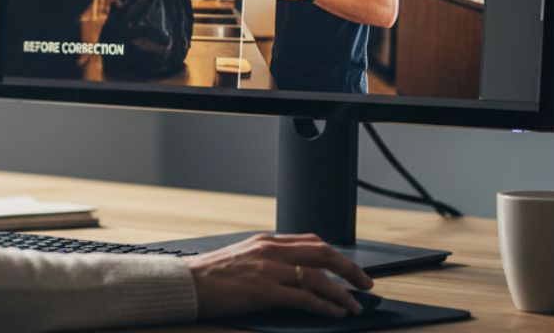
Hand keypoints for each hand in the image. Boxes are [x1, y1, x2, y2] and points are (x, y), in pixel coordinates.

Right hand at [184, 233, 372, 319]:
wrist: (188, 283)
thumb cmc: (211, 276)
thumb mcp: (242, 257)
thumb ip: (267, 259)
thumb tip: (293, 272)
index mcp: (266, 241)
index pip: (311, 240)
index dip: (336, 254)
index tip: (349, 267)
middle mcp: (271, 250)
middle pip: (323, 253)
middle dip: (350, 269)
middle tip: (366, 283)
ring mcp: (268, 270)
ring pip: (318, 276)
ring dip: (342, 292)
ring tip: (355, 305)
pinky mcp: (264, 291)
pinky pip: (304, 298)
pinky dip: (325, 305)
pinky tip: (336, 313)